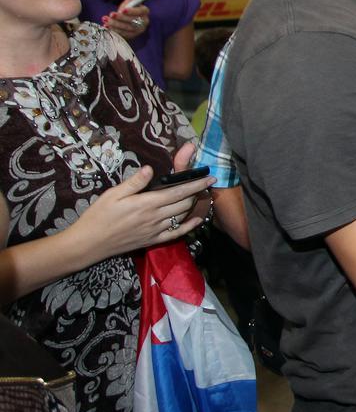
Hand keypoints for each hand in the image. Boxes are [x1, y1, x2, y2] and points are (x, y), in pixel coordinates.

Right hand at [68, 143, 213, 260]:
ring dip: (193, 206)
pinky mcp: (152, 240)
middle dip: (196, 192)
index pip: (179, 191)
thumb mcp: (113, 194)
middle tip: (203, 183)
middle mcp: (155, 217)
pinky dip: (189, 227)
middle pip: (185, 203)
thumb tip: (150, 168)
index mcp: (147, 203)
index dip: (196, 184)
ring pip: (182, 216)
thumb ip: (134, 182)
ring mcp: (155, 230)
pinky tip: (197, 221)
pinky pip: (176, 234)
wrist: (89, 243)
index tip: (210, 177)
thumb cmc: (98, 216)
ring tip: (200, 196)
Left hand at [102, 0, 148, 40]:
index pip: (141, 12)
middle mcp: (144, 22)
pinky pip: (124, 34)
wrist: (124, 22)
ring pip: (127, 28)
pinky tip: (107, 27)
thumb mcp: (130, 1)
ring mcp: (138, 30)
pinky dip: (115, 31)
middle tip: (111, 14)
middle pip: (133, 21)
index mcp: (145, 12)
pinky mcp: (132, 37)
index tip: (123, 9)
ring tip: (106, 20)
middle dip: (121, 18)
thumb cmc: (127, 10)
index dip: (132, 11)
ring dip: (116, 24)